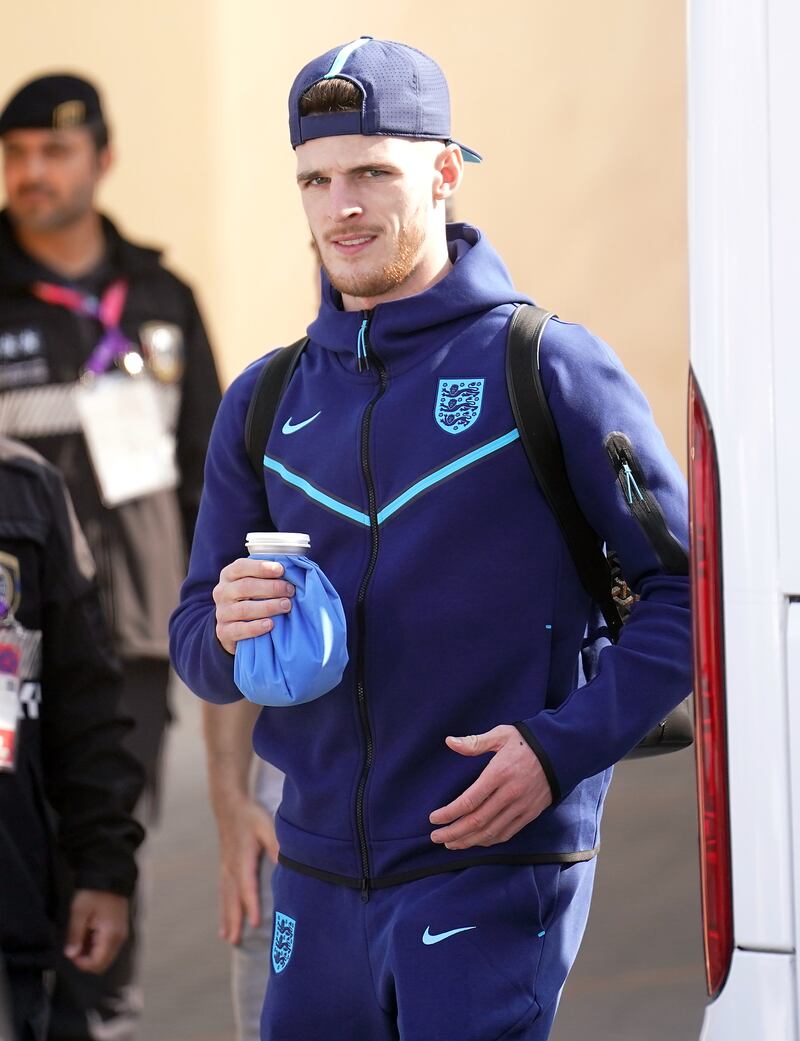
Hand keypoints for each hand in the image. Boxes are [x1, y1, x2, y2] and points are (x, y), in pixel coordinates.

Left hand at [64, 890, 128, 973]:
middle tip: (74, 946)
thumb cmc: (93, 893)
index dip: (81, 963)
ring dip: (90, 952)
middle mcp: (119, 938)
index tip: (70, 952)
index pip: (97, 963)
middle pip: (103, 963)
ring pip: (105, 955)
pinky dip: (96, 945)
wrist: (109, 875)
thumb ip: (75, 935)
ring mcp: (121, 933)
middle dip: (86, 960)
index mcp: (111, 935)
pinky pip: (108, 946)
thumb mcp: (79, 912)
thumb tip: (70, 955)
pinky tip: (88, 933)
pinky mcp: (119, 929)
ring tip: (80, 937)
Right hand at [213, 558, 294, 653]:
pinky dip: (256, 627)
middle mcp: (222, 592)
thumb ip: (267, 576)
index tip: (281, 569)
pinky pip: (240, 630)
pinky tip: (271, 624)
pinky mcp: (224, 632)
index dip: (261, 567)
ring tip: (286, 606)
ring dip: (268, 606)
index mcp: (229, 575)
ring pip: (244, 609)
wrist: (234, 627)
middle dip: (271, 587)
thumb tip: (293, 570)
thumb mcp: (255, 583)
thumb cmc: (251, 598)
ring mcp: (222, 613)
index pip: (241, 567)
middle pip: (245, 587)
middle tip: (290, 590)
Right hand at [217, 798, 278, 944]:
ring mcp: (226, 868)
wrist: (229, 806)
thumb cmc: (250, 816)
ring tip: (228, 938)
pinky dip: (223, 910)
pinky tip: (223, 924)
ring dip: (227, 918)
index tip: (255, 923)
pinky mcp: (225, 869)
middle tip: (237, 941)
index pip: (247, 886)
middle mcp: (231, 867)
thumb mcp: (266, 826)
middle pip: (233, 897)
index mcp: (243, 858)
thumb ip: (276, 844)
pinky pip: (223, 893)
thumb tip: (285, 863)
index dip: (251, 904)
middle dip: (235, 919)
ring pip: (226, 898)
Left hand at [428, 725, 552, 848]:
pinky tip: (476, 841)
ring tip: (451, 844)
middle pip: (477, 821)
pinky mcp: (530, 813)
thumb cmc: (527, 741)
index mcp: (499, 773)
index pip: (469, 801)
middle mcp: (510, 794)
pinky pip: (507, 833)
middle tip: (436, 837)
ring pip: (491, 831)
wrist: (562, 752)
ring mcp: (521, 806)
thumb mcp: (501, 735)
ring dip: (469, 841)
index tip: (434, 819)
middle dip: (454, 833)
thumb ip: (475, 742)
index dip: (449, 813)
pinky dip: (489, 841)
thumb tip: (449, 742)